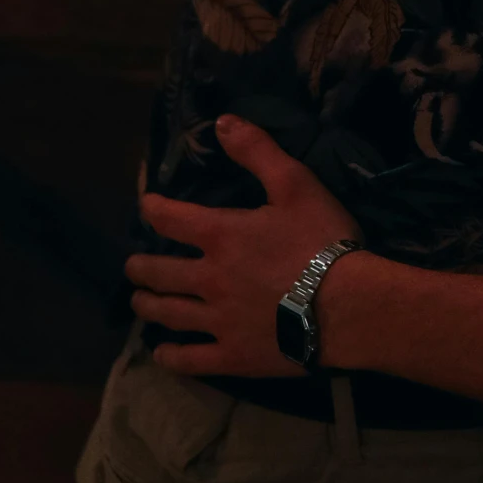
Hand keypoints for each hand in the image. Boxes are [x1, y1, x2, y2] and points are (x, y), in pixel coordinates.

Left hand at [128, 117, 361, 375]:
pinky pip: (190, 360)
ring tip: (140, 302)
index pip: (171, 218)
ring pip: (168, 314)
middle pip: (159, 273)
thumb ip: (258, 151)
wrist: (347, 305)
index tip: (146, 207)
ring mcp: (217, 321)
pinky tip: (162, 352)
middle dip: (141, 267)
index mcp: (220, 235)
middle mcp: (207, 278)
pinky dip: (171, 356)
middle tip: (134, 266)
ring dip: (149, 305)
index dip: (154, 209)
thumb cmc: (322, 241)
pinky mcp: (232, 355)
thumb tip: (222, 121)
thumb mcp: (296, 184)